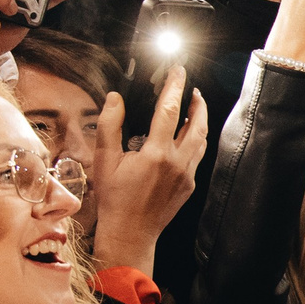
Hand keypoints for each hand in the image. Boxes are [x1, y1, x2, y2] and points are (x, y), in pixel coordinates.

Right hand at [91, 66, 209, 274]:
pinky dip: (195, 141)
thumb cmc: (114, 198)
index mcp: (156, 153)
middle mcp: (177, 163)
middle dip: (197, 102)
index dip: (175, 86)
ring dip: (199, 121)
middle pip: (197, 123)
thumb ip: (109, 126)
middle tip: (192, 88)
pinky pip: (197, 156)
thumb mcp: (104, 160)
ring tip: (194, 108)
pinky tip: (188, 136)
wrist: (131, 233)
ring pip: (200, 141)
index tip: (178, 70)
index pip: (170, 110)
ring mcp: (186, 175)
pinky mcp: (189, 186)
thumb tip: (115, 98)